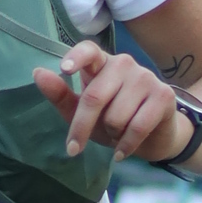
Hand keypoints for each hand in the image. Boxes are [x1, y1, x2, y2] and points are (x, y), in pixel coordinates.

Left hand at [33, 43, 190, 161]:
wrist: (153, 137)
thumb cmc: (112, 121)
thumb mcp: (82, 112)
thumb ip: (60, 95)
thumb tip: (38, 73)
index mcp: (101, 63)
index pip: (88, 50)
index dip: (76, 58)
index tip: (65, 70)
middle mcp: (124, 64)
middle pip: (94, 97)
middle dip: (81, 128)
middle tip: (73, 150)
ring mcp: (145, 77)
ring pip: (115, 116)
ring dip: (111, 134)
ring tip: (117, 134)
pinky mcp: (163, 95)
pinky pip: (137, 127)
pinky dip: (126, 145)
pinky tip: (121, 151)